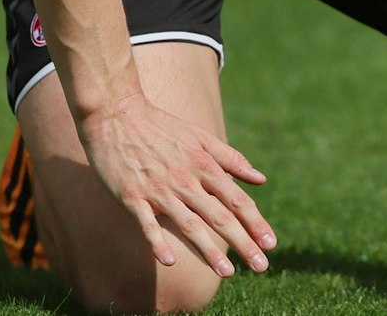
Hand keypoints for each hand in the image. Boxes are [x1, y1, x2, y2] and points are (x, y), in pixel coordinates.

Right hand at [77, 92, 274, 275]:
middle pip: (219, 216)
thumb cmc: (161, 126)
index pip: (236, 199)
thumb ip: (231, 158)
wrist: (115, 114)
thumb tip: (260, 179)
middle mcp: (185, 180)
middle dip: (242, 242)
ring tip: (227, 272)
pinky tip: (169, 261)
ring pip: (189, 224)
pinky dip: (158, 241)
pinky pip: (147, 224)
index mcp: (204, 165)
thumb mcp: (201, 137)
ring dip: (209, 250)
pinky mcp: (131, 196)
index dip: (255, 222)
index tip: (271, 243)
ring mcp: (158, 190)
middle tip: (261, 266)